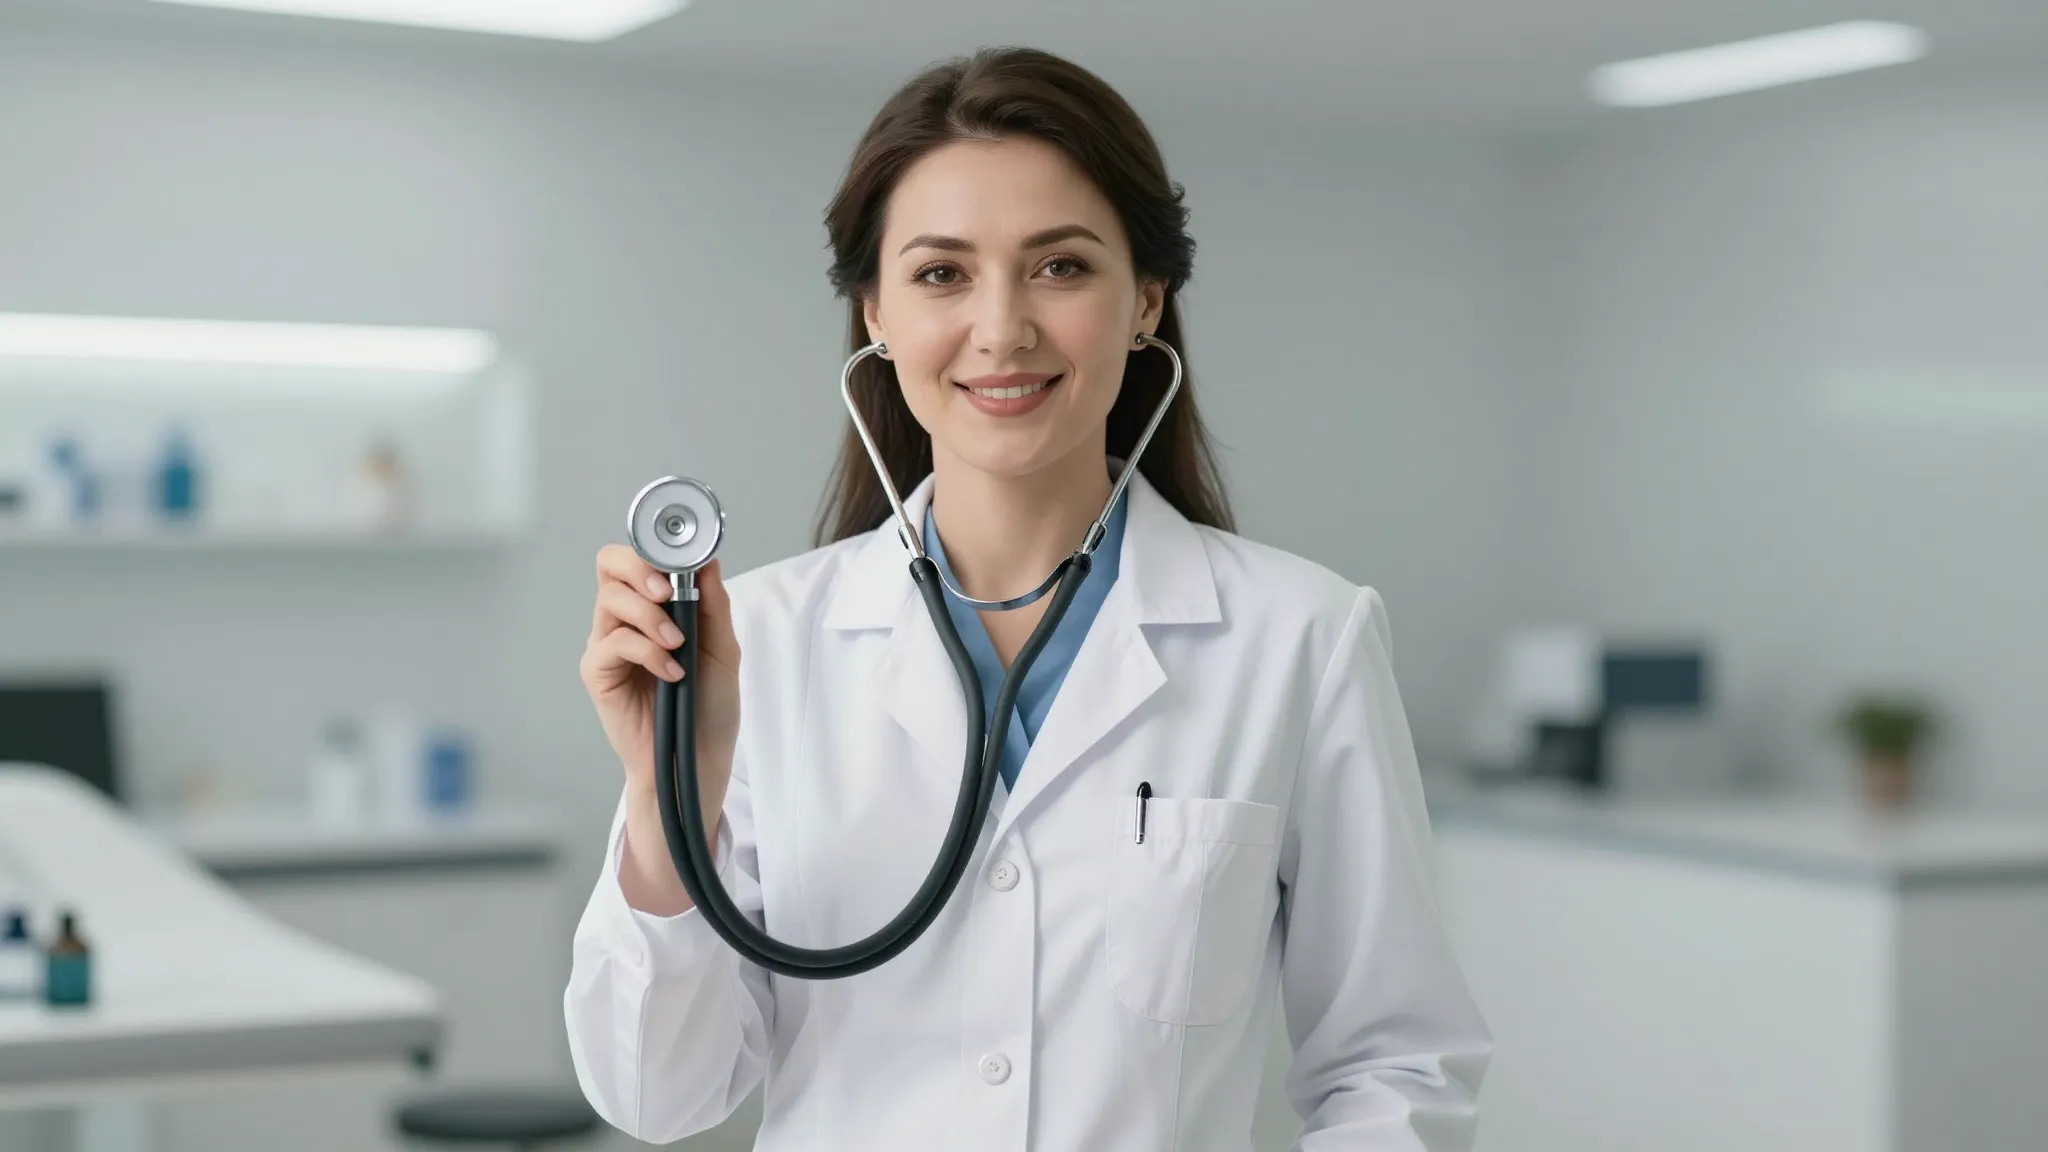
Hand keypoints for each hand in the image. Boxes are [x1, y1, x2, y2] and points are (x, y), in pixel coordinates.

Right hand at [580, 547, 741, 912]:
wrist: (698, 760)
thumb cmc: (708, 708)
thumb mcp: (723, 650)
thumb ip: (713, 606)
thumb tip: (707, 561)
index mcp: (655, 607)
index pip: (639, 558)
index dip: (654, 547)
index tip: (683, 553)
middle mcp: (625, 619)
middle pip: (610, 563)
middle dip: (639, 567)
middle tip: (666, 589)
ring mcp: (608, 645)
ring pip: (611, 599)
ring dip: (649, 615)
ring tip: (677, 643)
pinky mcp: (597, 673)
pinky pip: (612, 643)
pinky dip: (645, 650)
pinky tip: (670, 672)